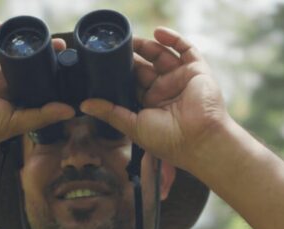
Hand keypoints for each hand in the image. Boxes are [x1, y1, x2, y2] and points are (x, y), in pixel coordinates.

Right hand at [0, 21, 74, 157]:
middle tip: (50, 40)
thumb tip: (72, 111)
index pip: (28, 74)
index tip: (60, 55)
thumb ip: (42, 115)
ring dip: (10, 38)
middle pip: (14, 56)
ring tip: (26, 33)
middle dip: (30, 48)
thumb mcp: (14, 123)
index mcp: (4, 93)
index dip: (43, 64)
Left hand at [80, 28, 229, 171]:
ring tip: (130, 40)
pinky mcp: (197, 71)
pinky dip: (173, 39)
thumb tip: (83, 105)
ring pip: (162, 56)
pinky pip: (186, 50)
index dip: (122, 73)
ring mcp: (182, 79)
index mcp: (152, 105)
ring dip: (147, 46)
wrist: (199, 140)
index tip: (105, 63)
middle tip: (115, 48)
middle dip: (132, 57)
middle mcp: (167, 90)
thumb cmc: (168, 140)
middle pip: (146, 67)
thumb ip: (109, 112)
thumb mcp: (133, 125)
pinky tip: (158, 33)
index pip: (134, 83)